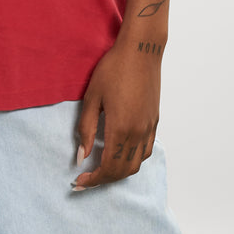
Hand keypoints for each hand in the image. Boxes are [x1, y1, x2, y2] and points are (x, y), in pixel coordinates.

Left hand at [72, 39, 161, 188]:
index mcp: (121, 128)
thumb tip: (81, 156)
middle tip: (87, 179)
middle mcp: (138, 133)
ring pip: (137, 164)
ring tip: (102, 169)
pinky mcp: (154, 121)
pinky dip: (133, 160)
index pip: (108, 167)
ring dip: (119, 172)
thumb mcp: (92, 97)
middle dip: (104, 179)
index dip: (93, 179)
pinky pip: (146, 151)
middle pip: (123, 171)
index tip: (79, 182)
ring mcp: (149, 128)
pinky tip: (121, 154)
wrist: (141, 51)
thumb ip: (85, 128)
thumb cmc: (113, 69)